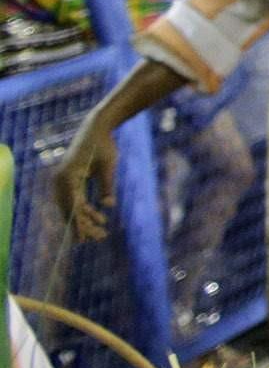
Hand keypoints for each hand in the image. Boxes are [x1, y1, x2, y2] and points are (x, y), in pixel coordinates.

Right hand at [54, 124, 119, 243]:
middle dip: (84, 225)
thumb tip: (108, 205)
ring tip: (102, 231)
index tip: (84, 239)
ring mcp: (63, 182)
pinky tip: (99, 217)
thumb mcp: (108, 165)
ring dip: (86, 219)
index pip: (71, 207)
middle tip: (100, 238)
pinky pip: (75, 200)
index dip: (78, 224)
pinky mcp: (69, 181)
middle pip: (70, 210)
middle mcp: (60, 182)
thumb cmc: (103, 145)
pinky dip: (86, 209)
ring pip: (72, 207)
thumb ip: (107, 185)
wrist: (96, 128)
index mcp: (67, 178)